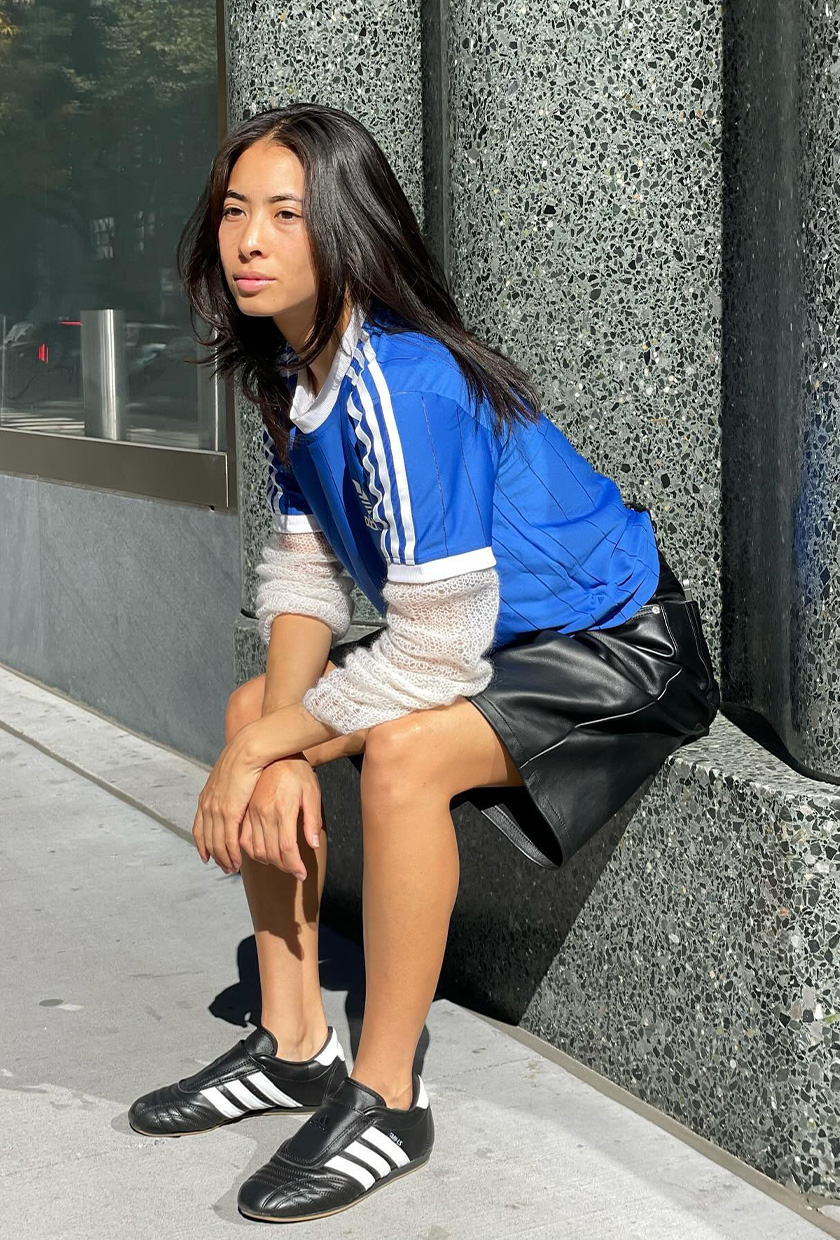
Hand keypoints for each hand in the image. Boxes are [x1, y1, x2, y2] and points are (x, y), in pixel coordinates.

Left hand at [192, 727, 264, 873]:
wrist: (249, 748)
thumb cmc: (248, 758)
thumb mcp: (232, 776)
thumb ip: (231, 789)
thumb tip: (236, 793)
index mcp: (207, 796)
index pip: (198, 827)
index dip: (201, 844)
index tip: (206, 855)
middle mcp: (207, 805)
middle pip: (206, 838)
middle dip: (214, 855)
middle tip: (223, 867)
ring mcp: (216, 809)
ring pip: (216, 843)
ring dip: (223, 859)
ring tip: (232, 869)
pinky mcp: (228, 811)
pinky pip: (227, 840)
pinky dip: (231, 854)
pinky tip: (237, 861)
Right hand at [240, 757, 321, 880]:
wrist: (273, 751)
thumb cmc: (297, 771)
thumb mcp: (312, 791)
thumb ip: (312, 819)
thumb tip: (314, 844)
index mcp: (281, 809)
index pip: (287, 849)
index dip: (294, 866)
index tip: (302, 874)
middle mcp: (263, 813)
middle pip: (270, 853)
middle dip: (283, 866)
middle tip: (294, 870)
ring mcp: (250, 813)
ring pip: (254, 850)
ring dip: (267, 862)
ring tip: (280, 864)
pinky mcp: (243, 810)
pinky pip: (241, 839)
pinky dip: (249, 851)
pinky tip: (262, 853)